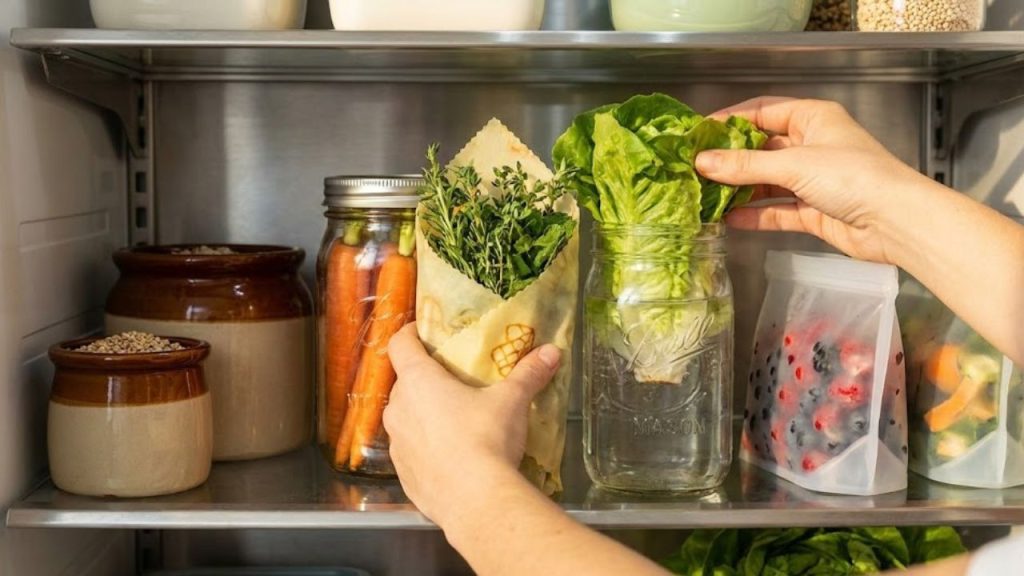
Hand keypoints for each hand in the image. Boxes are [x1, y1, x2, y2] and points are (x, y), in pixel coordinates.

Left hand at [384, 323, 561, 526]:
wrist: (476, 502)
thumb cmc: (487, 439)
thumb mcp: (511, 401)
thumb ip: (528, 374)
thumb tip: (550, 352)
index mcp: (418, 381)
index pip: (400, 344)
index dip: (410, 333)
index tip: (423, 331)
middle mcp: (398, 409)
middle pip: (404, 382)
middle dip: (425, 379)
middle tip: (452, 382)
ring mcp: (397, 445)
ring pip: (405, 419)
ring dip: (423, 415)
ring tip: (453, 421)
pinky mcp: (403, 475)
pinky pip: (411, 452)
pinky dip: (426, 449)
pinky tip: (451, 457)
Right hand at [695, 96, 944, 264]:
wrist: (895, 221)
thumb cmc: (854, 176)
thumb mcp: (794, 164)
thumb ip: (745, 165)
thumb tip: (702, 162)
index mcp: (812, 118)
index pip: (762, 112)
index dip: (729, 120)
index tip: (698, 133)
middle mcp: (811, 145)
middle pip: (761, 148)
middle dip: (730, 159)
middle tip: (694, 167)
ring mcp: (812, 180)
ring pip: (766, 181)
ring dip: (739, 189)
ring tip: (705, 195)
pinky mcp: (813, 211)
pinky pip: (776, 210)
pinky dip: (755, 214)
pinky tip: (729, 219)